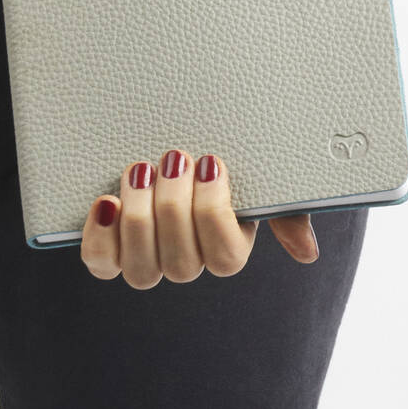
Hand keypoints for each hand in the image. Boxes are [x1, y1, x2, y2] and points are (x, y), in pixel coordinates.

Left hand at [80, 148, 318, 288]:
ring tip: (140, 170)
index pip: (225, 258)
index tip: (211, 162)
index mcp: (226, 246)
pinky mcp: (110, 248)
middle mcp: (186, 261)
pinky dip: (101, 236)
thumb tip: (306, 251)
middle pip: (181, 263)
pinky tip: (106, 201)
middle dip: (174, 205)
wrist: (168, 138)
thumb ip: (283, 209)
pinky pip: (101, 263)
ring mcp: (146, 258)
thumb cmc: (219, 157)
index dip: (214, 213)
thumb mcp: (258, 176)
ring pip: (143, 269)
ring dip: (140, 218)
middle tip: (174, 157)